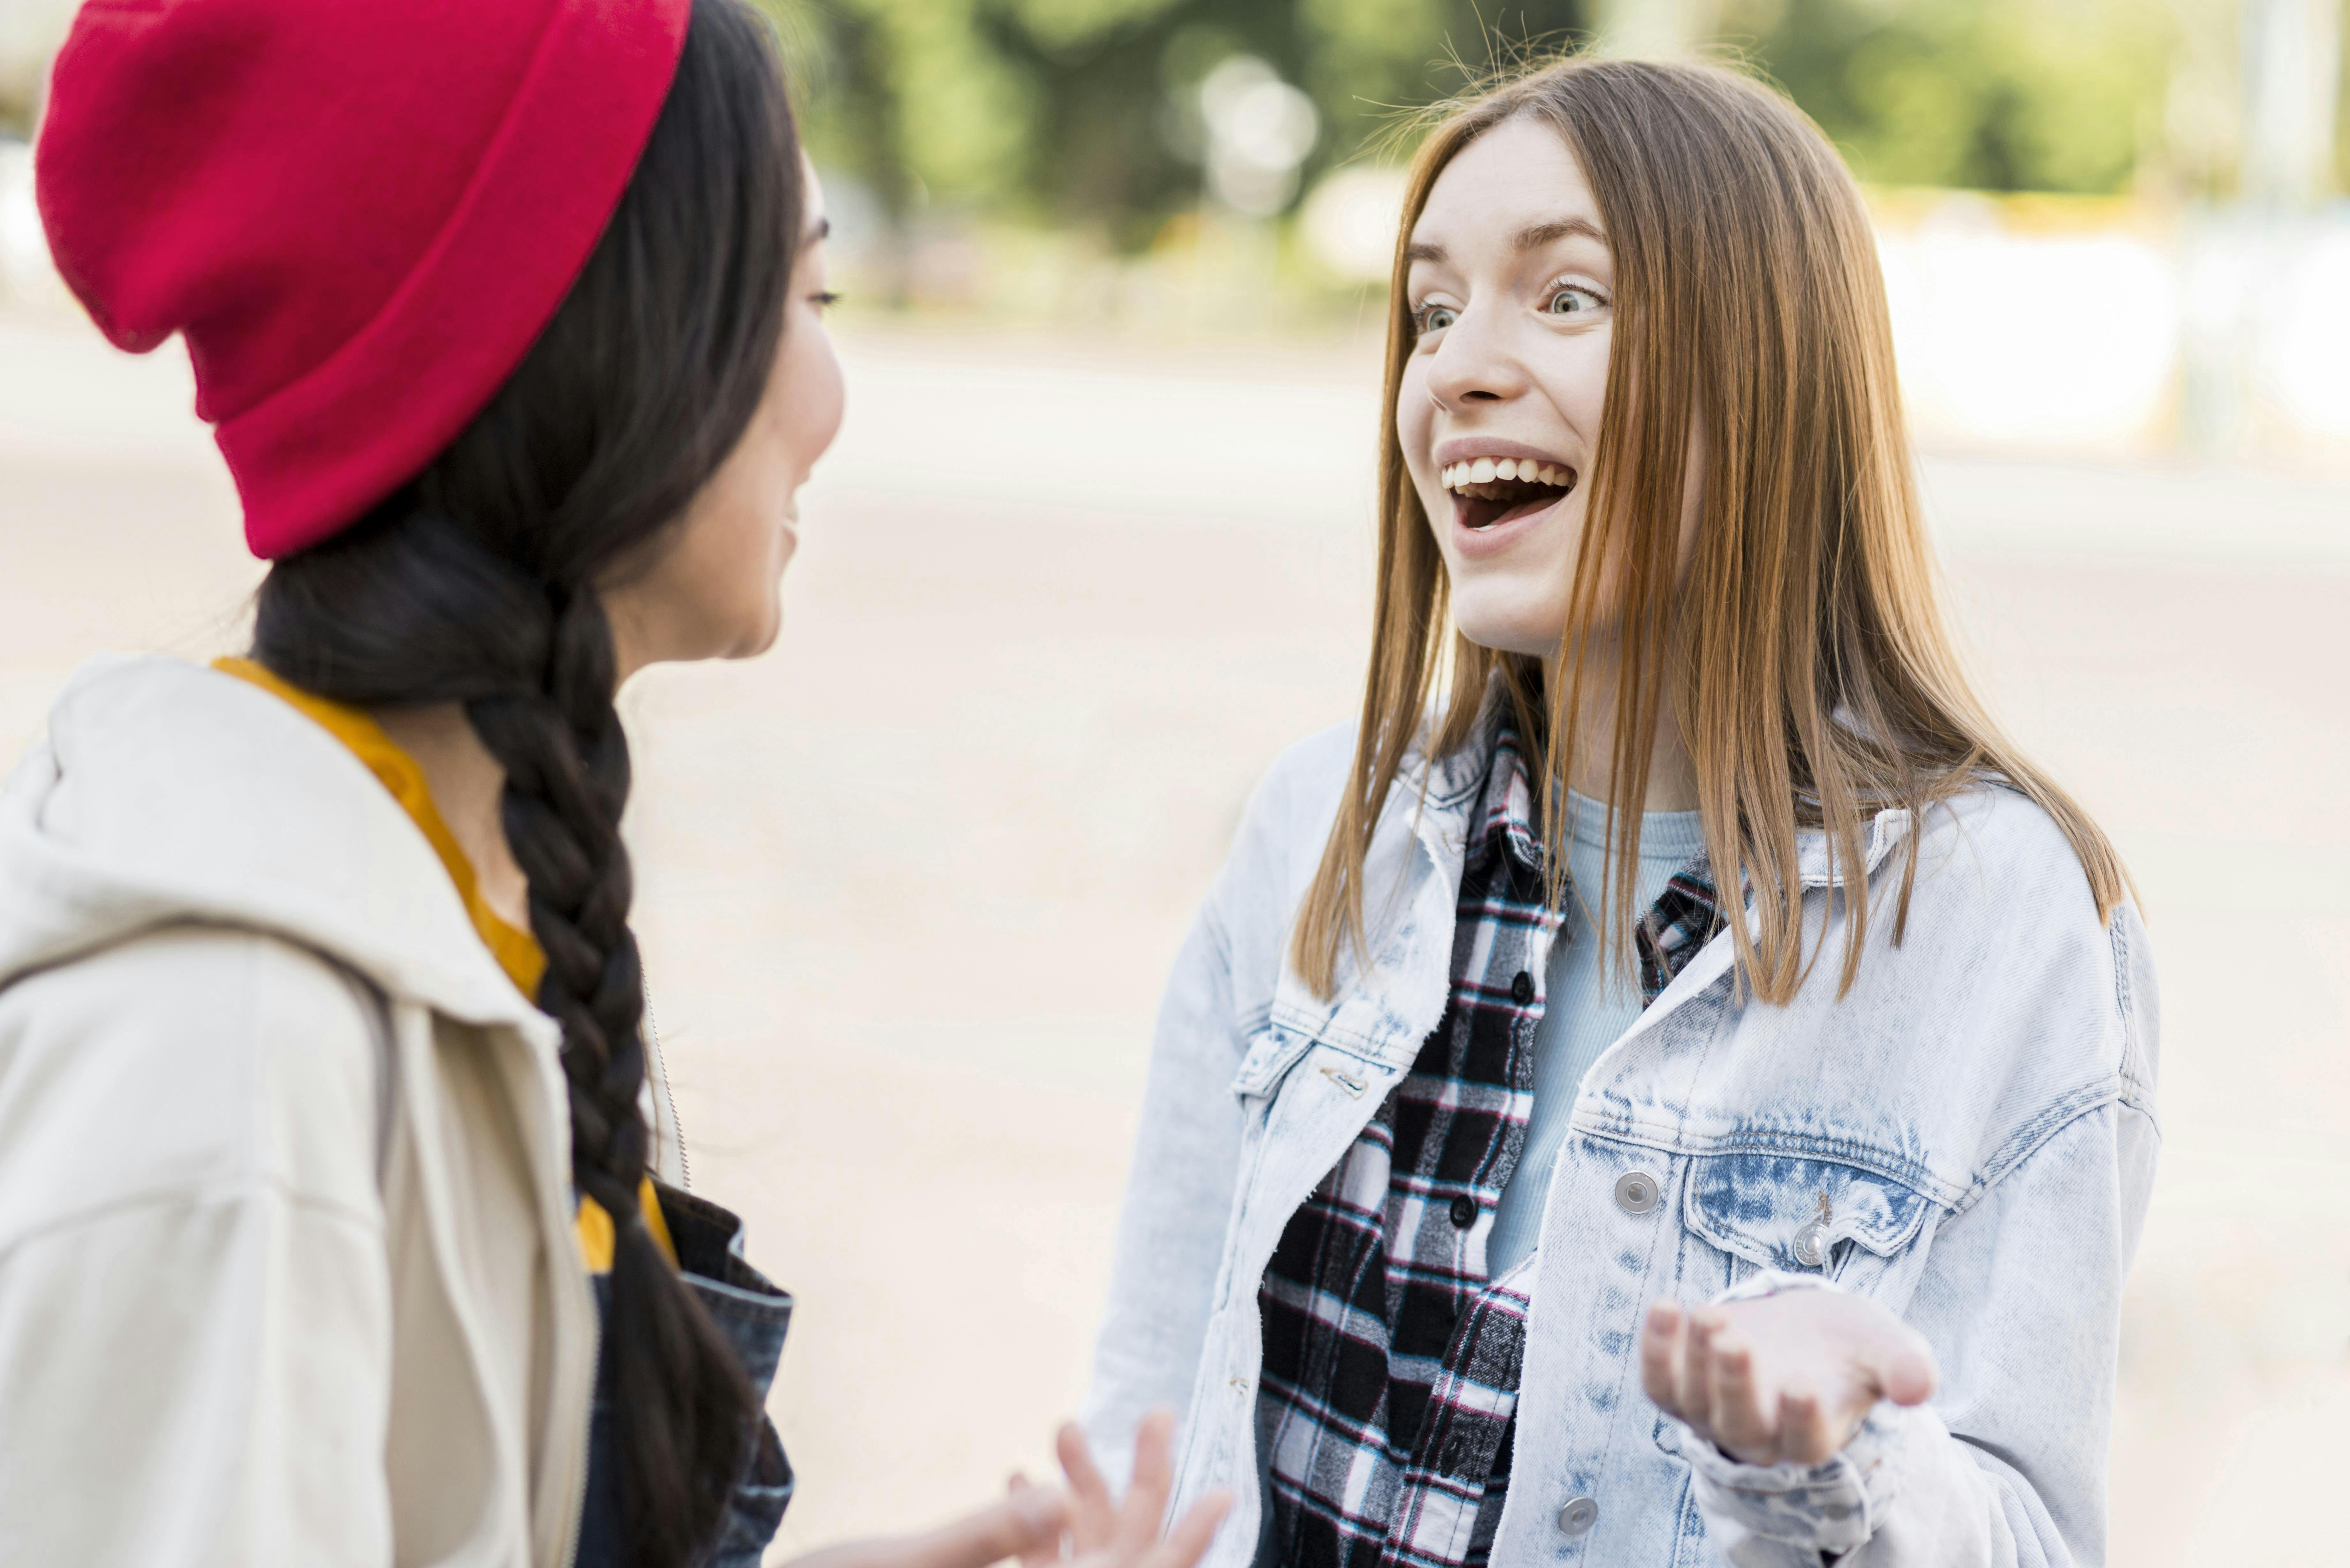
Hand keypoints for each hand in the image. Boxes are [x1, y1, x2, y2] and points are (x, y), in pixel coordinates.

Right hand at [783, 1410, 1227, 1567]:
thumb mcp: (903, 1566)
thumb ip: (987, 1541)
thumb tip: (1061, 1503)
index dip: (1180, 1546)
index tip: (1223, 1491)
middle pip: (1107, 1565)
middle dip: (1134, 1493)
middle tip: (1158, 1414)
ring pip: (1071, 1564)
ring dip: (1080, 1501)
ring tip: (1069, 1430)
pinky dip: (1033, 1532)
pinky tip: (1020, 1480)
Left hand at [1641, 1291, 1936, 1466]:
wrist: (1801, 1329)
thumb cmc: (1847, 1344)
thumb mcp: (1883, 1346)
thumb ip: (1904, 1365)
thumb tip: (1920, 1385)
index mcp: (1813, 1435)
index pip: (1805, 1442)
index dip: (1802, 1419)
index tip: (1804, 1384)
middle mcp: (1758, 1435)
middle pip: (1741, 1425)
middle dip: (1734, 1384)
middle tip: (1734, 1340)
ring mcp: (1712, 1414)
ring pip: (1695, 1402)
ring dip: (1695, 1360)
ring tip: (1708, 1315)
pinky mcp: (1678, 1387)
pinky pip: (1658, 1382)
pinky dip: (1655, 1349)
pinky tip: (1666, 1307)